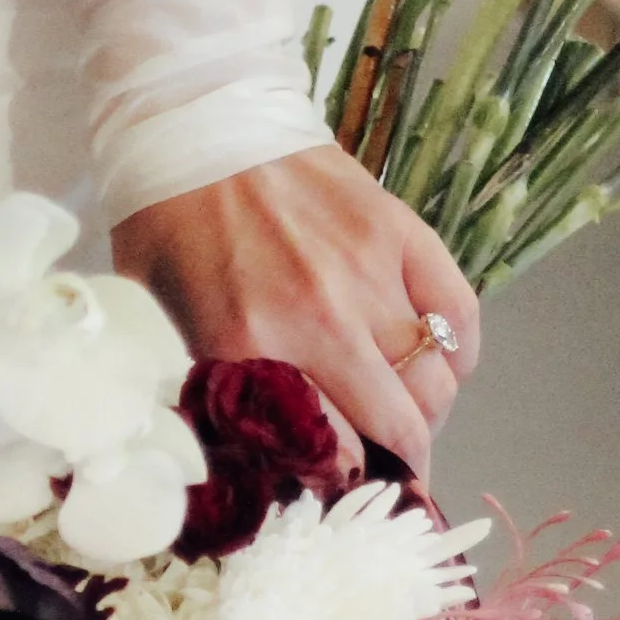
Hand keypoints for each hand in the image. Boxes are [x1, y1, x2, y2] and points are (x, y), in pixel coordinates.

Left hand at [110, 145, 479, 473]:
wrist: (197, 126)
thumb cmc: (168, 227)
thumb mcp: (158, 322)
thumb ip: (204, 392)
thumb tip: (244, 464)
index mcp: (249, 346)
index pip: (330, 453)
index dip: (339, 484)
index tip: (338, 493)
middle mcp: (320, 318)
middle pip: (401, 426)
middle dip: (401, 465)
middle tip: (390, 476)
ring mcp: (371, 273)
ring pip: (437, 380)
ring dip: (430, 416)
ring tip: (409, 425)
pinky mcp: (403, 233)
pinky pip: (461, 316)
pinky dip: (460, 356)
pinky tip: (441, 372)